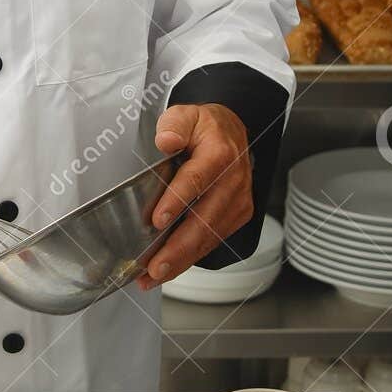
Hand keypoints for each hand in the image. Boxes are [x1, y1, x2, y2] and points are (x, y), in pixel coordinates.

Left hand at [135, 103, 252, 289]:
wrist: (232, 133)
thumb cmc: (204, 128)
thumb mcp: (185, 114)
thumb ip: (174, 124)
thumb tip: (166, 140)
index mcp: (220, 153)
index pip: (197, 179)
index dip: (177, 201)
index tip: (157, 220)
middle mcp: (234, 180)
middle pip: (205, 219)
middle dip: (178, 247)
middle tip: (154, 266)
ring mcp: (238, 201)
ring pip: (210, 236)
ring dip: (181, 260)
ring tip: (153, 276)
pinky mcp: (237, 215)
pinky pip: (213, 240)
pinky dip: (190, 258)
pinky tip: (168, 269)